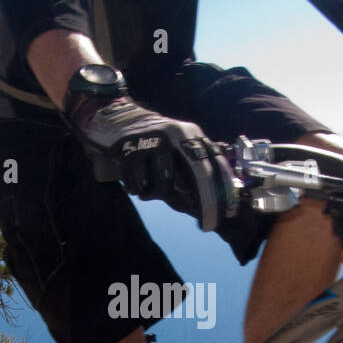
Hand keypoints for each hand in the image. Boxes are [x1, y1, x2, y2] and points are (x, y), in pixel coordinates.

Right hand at [69, 94, 237, 231]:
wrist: (114, 118)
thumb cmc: (150, 144)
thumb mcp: (176, 152)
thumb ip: (190, 175)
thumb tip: (203, 207)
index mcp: (191, 134)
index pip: (215, 163)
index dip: (223, 190)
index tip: (227, 213)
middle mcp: (176, 134)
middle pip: (197, 175)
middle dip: (205, 203)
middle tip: (207, 224)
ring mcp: (153, 139)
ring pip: (164, 184)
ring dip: (156, 194)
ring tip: (148, 190)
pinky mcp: (130, 148)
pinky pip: (139, 183)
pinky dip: (137, 189)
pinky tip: (133, 183)